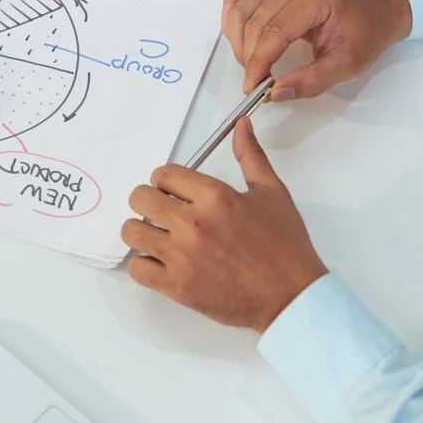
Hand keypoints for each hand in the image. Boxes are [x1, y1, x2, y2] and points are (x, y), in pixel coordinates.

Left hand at [122, 119, 325, 331]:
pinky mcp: (176, 286)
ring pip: (132, 231)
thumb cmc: (284, 245)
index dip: (165, 180)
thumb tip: (241, 126)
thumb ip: (250, 157)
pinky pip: (136, 268)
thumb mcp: (272, 193)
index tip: (172, 191)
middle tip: (162, 212)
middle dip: (147, 201)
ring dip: (141, 231)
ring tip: (156, 236)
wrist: (291, 297)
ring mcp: (181, 256)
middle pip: (140, 198)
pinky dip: (143, 264)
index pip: (164, 174)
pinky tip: (159, 262)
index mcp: (215, 197)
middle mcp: (193, 223)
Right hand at [222, 0, 413, 100]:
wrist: (374, 12)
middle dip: (249, 58)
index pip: (275, 31)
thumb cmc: (365, 35)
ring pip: (240, 12)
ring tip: (256, 65)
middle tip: (258, 82)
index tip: (254, 88)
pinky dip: (236, 27)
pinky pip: (239, 3)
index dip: (259, 62)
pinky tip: (248, 45)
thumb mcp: (346, 65)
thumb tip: (276, 93)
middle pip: (253, 22)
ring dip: (239, 44)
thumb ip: (311, 81)